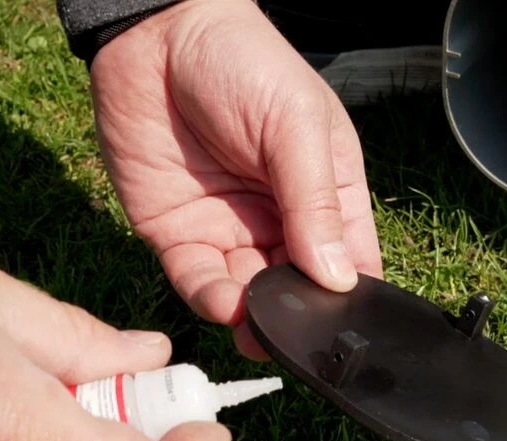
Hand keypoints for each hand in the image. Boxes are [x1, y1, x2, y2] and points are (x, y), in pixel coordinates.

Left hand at [89, 0, 382, 359]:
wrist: (155, 33)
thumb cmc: (242, 62)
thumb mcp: (296, 126)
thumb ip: (315, 203)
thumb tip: (338, 278)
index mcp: (325, 194)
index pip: (349, 261)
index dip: (351, 298)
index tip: (348, 330)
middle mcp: (281, 221)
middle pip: (299, 289)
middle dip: (298, 319)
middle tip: (296, 341)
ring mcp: (230, 231)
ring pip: (250, 296)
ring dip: (256, 318)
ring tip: (259, 329)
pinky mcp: (179, 235)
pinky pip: (199, 282)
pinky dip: (213, 300)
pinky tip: (227, 304)